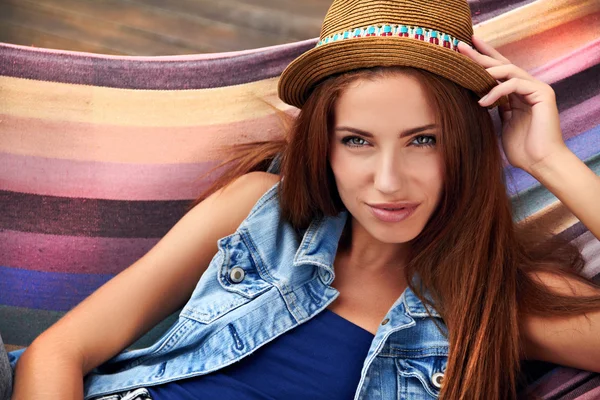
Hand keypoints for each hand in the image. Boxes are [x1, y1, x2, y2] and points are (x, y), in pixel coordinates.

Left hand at [457, 35, 567, 173]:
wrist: (540, 162)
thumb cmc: (522, 149)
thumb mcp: (502, 123)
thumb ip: (495, 107)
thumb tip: (476, 96)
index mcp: (518, 92)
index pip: (500, 70)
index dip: (483, 58)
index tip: (464, 49)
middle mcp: (529, 86)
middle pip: (503, 64)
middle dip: (481, 55)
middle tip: (462, 46)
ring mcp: (537, 88)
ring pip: (509, 70)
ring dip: (486, 70)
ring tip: (467, 73)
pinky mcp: (543, 94)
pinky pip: (514, 84)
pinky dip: (496, 92)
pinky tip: (482, 102)